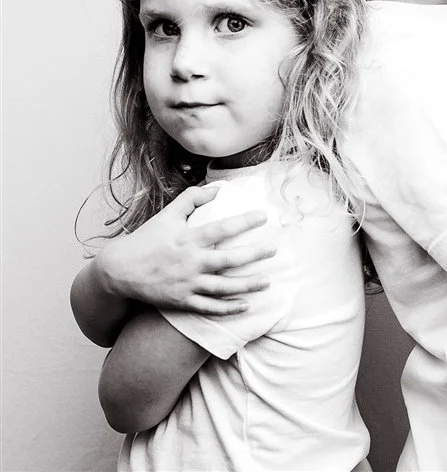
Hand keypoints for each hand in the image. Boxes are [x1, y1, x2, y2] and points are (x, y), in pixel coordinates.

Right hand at [97, 186, 275, 314]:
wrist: (120, 270)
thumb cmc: (148, 239)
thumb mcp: (168, 214)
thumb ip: (193, 198)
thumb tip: (218, 189)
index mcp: (189, 239)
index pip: (222, 228)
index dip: (244, 222)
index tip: (264, 216)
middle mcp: (191, 262)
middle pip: (229, 259)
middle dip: (254, 255)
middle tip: (274, 250)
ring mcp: (187, 284)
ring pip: (224, 287)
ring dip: (248, 285)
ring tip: (267, 282)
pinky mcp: (182, 301)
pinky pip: (210, 307)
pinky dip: (228, 308)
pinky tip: (245, 305)